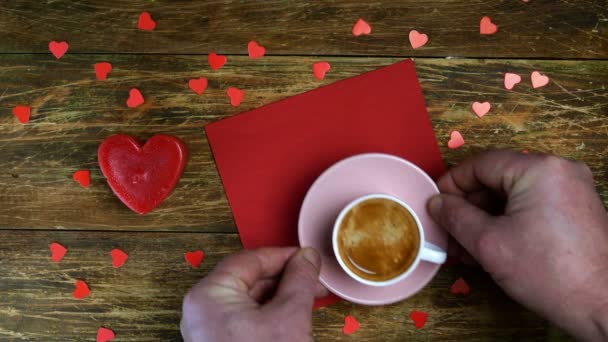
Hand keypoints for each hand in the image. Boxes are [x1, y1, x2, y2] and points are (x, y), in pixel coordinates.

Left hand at [180, 247, 326, 341]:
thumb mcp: (289, 318)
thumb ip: (299, 280)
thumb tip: (308, 257)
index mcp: (209, 296)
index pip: (249, 260)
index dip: (283, 256)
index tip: (307, 257)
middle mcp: (202, 310)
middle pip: (248, 279)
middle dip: (285, 278)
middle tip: (314, 280)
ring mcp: (208, 330)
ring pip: (248, 300)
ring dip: (280, 296)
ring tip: (308, 300)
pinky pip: (244, 318)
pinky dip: (269, 314)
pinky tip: (292, 317)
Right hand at [427, 150, 607, 340]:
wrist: (605, 308)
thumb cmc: (550, 274)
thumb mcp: (488, 243)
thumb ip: (455, 217)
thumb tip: (436, 203)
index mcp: (540, 169)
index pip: (482, 164)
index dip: (452, 183)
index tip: (435, 204)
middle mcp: (559, 171)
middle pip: (497, 180)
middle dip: (468, 208)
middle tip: (448, 233)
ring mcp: (571, 190)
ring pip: (512, 196)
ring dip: (484, 219)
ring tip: (465, 249)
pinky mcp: (575, 210)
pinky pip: (530, 207)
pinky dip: (506, 223)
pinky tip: (490, 248)